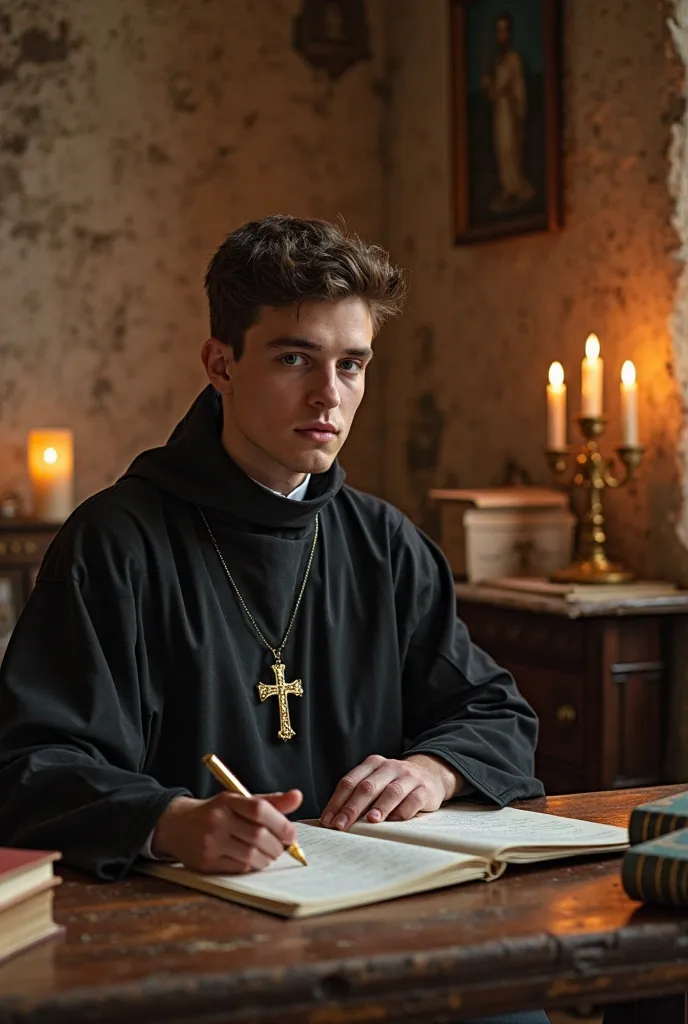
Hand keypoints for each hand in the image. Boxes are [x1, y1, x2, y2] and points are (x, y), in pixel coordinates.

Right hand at [151, 789, 302, 872]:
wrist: (177, 825)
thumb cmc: (216, 812)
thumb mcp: (239, 800)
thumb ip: (269, 801)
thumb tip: (297, 796)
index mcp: (228, 800)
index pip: (259, 809)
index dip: (281, 823)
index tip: (292, 834)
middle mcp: (218, 819)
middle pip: (258, 836)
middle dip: (277, 846)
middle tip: (282, 848)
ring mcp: (210, 841)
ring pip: (250, 855)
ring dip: (267, 858)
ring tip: (269, 855)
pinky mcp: (205, 861)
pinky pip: (238, 868)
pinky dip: (252, 866)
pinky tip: (253, 861)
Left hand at [320, 754, 460, 830]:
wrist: (431, 773)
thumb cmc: (395, 783)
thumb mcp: (377, 782)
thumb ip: (359, 796)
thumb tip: (336, 820)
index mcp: (373, 763)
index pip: (350, 782)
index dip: (337, 802)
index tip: (328, 821)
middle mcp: (390, 767)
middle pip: (367, 787)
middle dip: (352, 807)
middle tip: (341, 825)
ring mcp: (409, 777)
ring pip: (392, 792)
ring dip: (380, 807)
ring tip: (370, 821)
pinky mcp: (425, 789)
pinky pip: (414, 800)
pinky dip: (403, 812)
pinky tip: (395, 822)